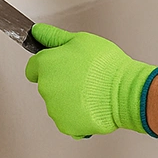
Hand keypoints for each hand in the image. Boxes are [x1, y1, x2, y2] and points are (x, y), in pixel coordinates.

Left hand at [24, 24, 157, 138]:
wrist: (124, 91)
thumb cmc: (105, 64)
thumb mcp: (81, 40)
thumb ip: (54, 36)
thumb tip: (37, 32)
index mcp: (46, 65)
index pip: (33, 67)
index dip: (47, 64)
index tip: (61, 65)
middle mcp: (46, 88)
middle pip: (46, 85)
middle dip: (60, 80)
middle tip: (82, 76)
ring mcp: (54, 109)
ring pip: (57, 103)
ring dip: (68, 98)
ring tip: (90, 91)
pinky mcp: (65, 126)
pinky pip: (67, 119)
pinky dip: (77, 115)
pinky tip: (91, 105)